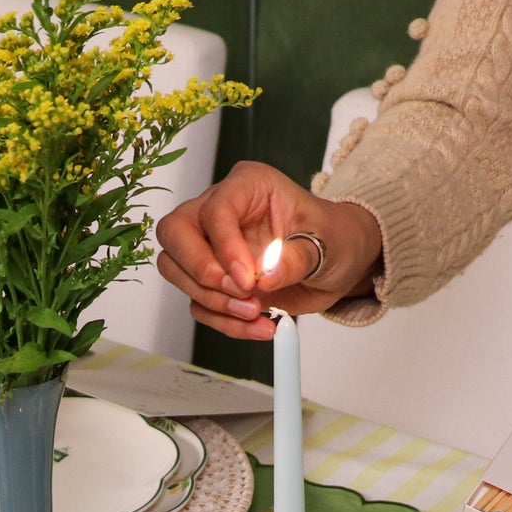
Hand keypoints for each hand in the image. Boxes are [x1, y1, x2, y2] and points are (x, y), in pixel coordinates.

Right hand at [155, 161, 383, 339]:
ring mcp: (210, 247)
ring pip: (176, 270)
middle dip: (200, 270)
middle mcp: (220, 211)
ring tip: (255, 312)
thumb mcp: (328, 242)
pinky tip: (259, 326)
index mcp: (247, 186)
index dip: (225, 247)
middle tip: (241, 293)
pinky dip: (224, 322)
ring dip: (211, 301)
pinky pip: (199, 304)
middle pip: (174, 232)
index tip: (248, 280)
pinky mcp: (214, 281)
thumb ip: (297, 257)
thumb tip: (266, 275)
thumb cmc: (333, 238)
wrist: (337, 264)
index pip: (214, 210)